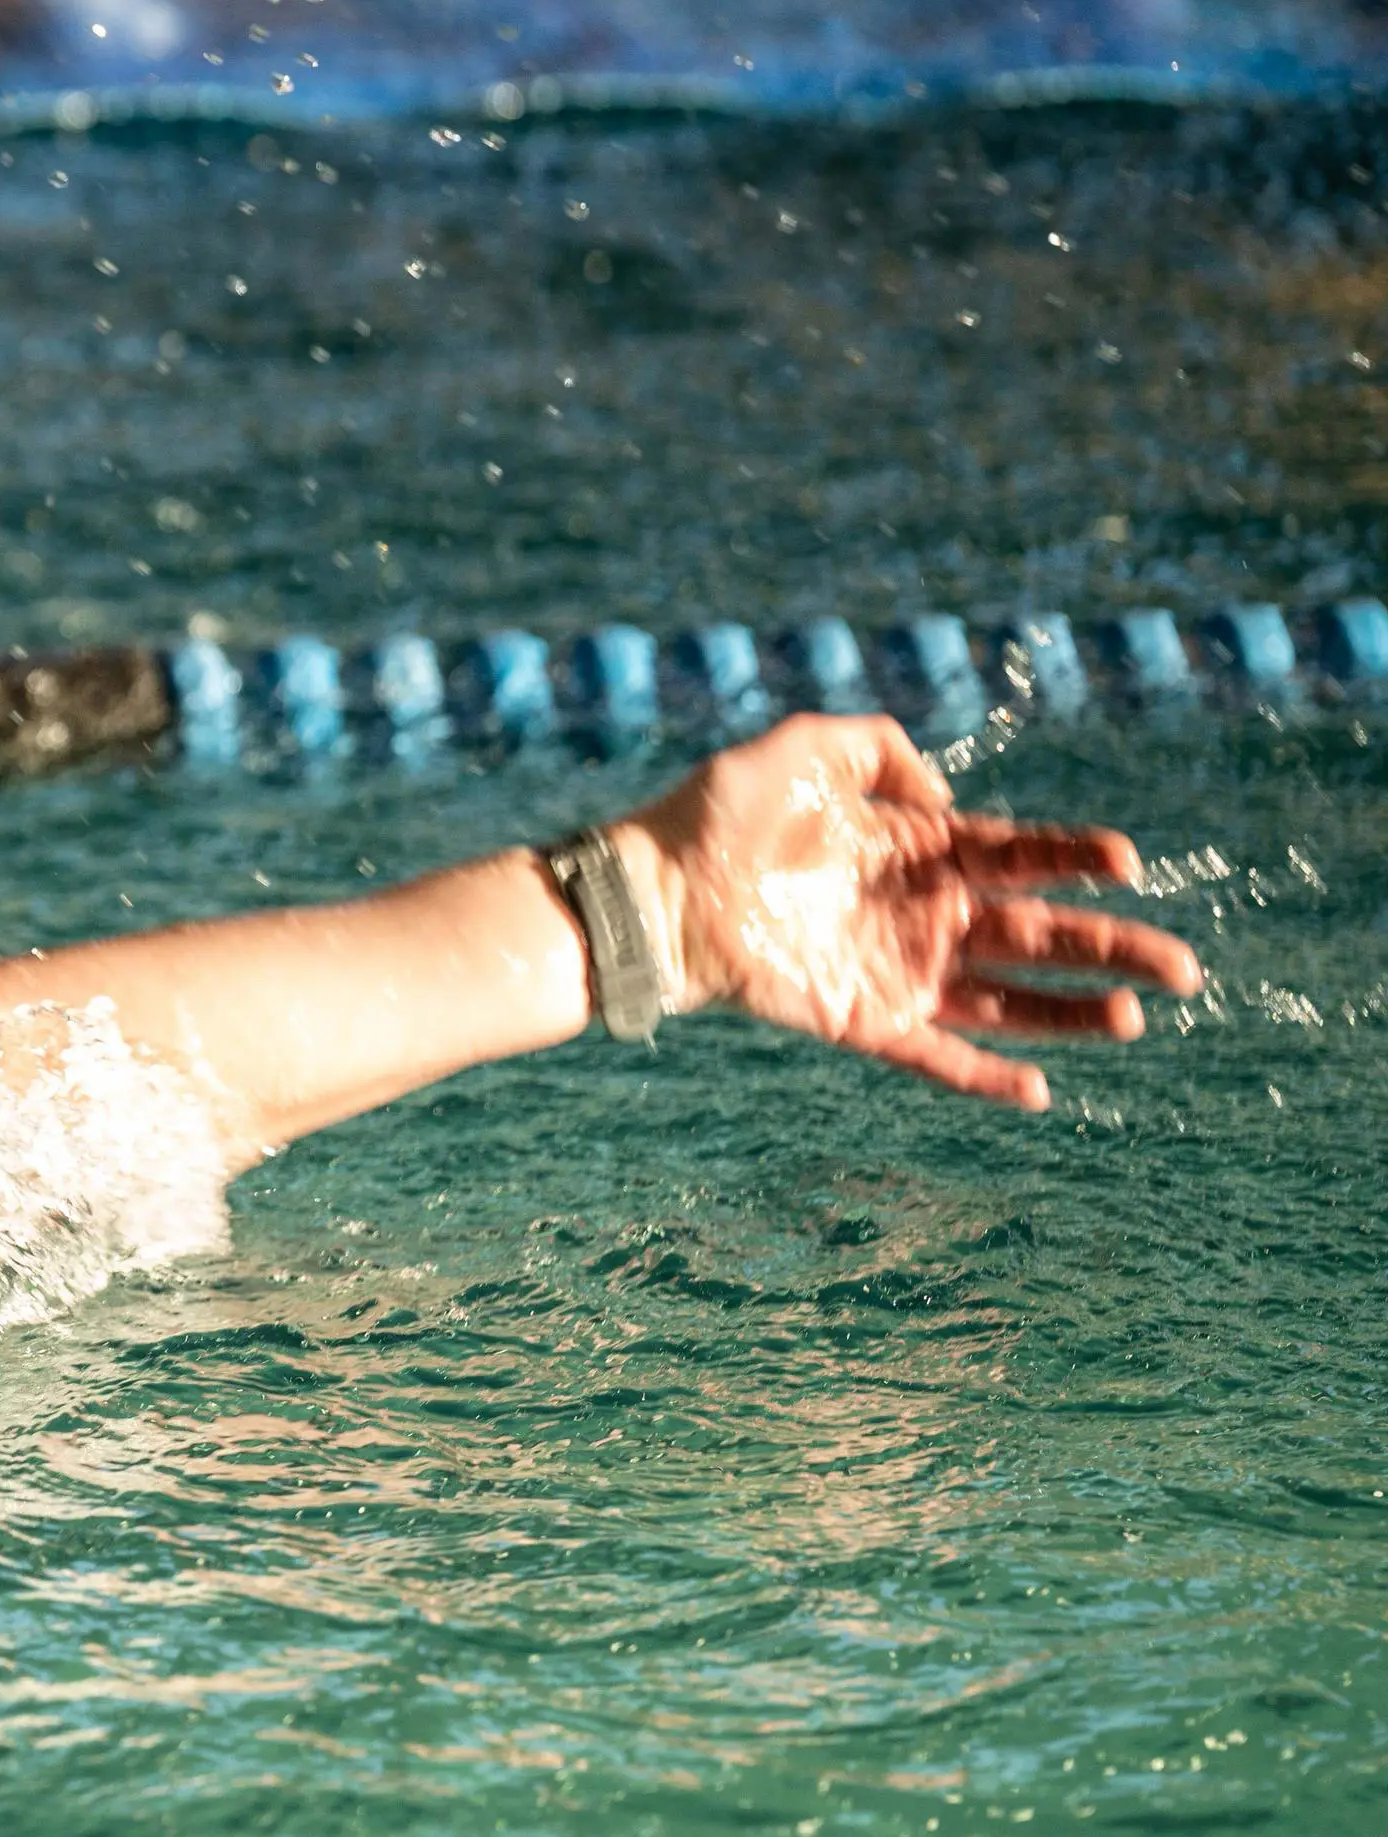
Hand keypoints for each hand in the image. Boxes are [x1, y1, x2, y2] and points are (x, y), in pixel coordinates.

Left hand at [611, 713, 1201, 1109]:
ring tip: (1136, 1021)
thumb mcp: (801, 748)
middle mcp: (920, 913)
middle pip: (1039, 935)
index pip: (1018, 855)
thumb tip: (944, 796)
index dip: (1074, 856)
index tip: (1127, 860)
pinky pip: (936, 1054)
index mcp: (917, 849)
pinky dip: (984, 1076)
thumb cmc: (716, 814)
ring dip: (1072, 1014)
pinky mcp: (860, 1019)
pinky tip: (1039, 1091)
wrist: (653, 889)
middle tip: (1183, 969)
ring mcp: (895, 970)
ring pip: (1008, 1002)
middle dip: (1113, 950)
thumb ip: (878, 745)